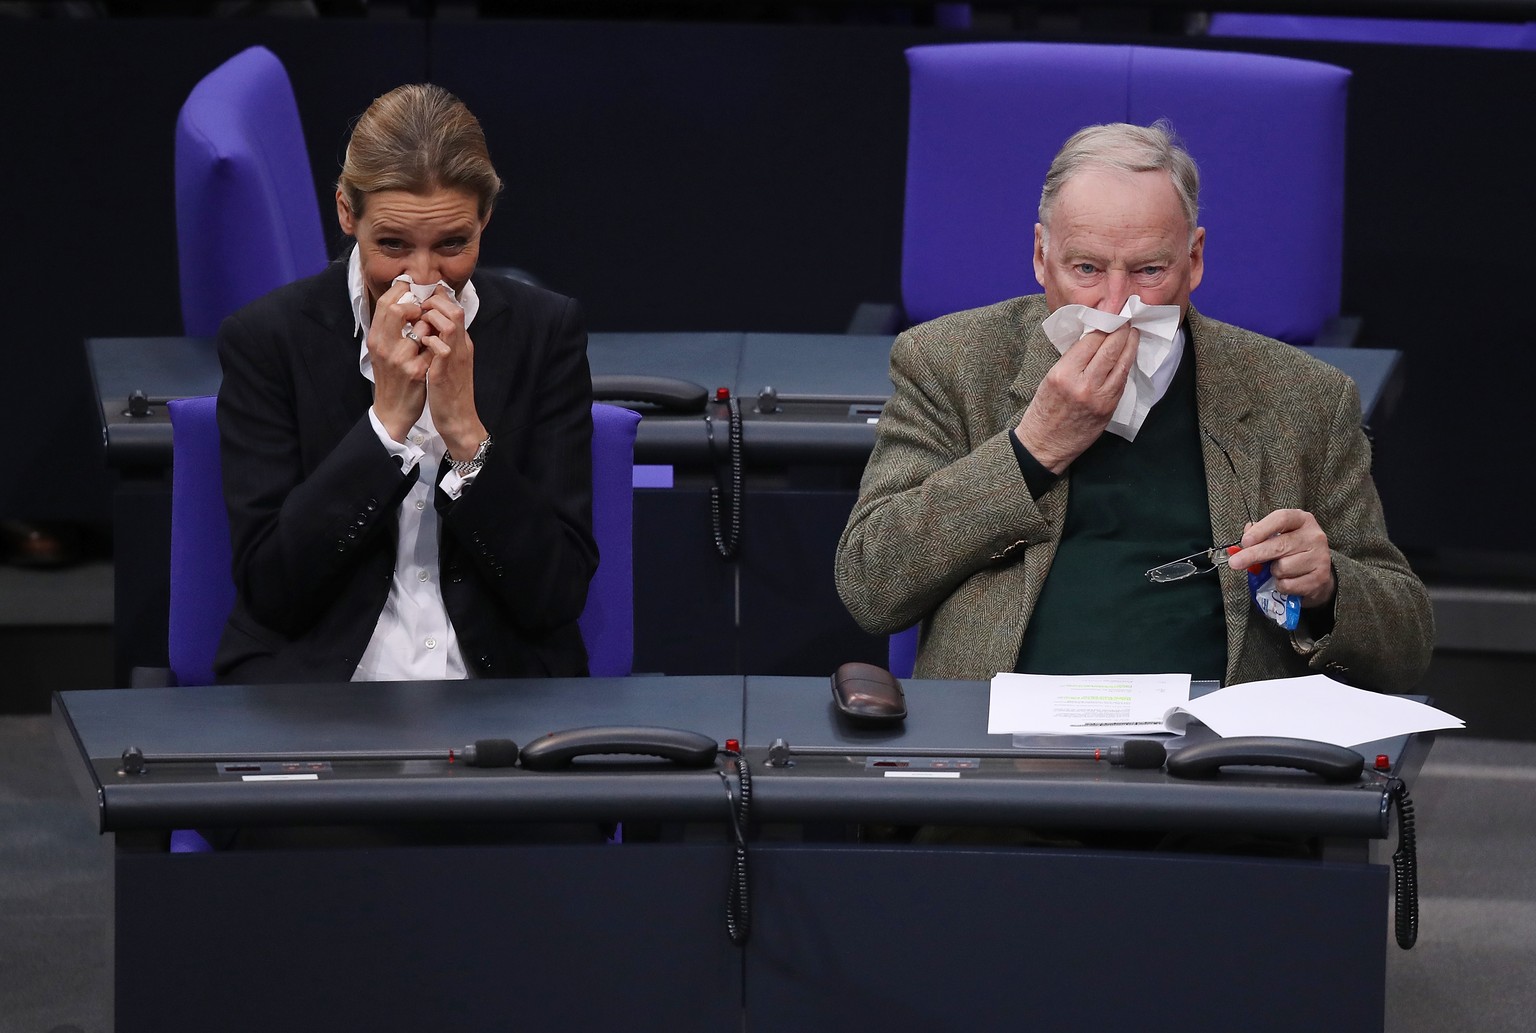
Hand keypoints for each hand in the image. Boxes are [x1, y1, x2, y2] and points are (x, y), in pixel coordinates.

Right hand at [368, 280, 429, 441]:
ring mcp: (399, 359)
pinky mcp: (416, 371)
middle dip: (415, 306)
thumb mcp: (383, 351)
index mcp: (375, 338)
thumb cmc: (391, 378)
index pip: (383, 303)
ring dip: (431, 327)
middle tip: (424, 312)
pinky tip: (437, 352)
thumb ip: (391, 328)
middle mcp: (383, 346)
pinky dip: (438, 346)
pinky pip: (433, 347)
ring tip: (432, 334)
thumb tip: (407, 302)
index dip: (402, 292)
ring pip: (420, 328)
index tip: (414, 293)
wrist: (392, 410)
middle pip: (396, 309)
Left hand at [415, 291, 486, 459]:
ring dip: (431, 319)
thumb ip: (444, 342)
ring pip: (450, 323)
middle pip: (455, 310)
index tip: (420, 301)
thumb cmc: (449, 390)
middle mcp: (462, 346)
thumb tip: (428, 325)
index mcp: (462, 343)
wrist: (458, 418)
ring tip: (417, 324)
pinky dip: (429, 341)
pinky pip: (441, 347)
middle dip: (434, 303)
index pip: (455, 309)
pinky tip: (419, 344)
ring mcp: (456, 358)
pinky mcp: (446, 371)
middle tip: (416, 308)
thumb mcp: (450, 361)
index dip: (437, 300)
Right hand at [1014, 324, 1138, 472]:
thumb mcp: (1051, 378)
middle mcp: (1083, 384)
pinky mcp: (1109, 408)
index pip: (1091, 341)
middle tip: (1128, 319)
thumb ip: (1073, 359)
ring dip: (1130, 345)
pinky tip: (1129, 355)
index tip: (1111, 315)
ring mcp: (1099, 397)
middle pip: (1109, 349)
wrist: (1045, 443)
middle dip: (1121, 331)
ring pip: (1121, 364)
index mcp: (1063, 373)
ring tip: (1134, 333)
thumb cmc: (1044, 410)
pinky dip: (1126, 365)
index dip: (1104, 325)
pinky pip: (1121, 381)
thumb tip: (1095, 338)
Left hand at [1227, 509, 1336, 607]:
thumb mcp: (1278, 536)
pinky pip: (1287, 584)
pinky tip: (1287, 580)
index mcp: (1302, 520)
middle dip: (1253, 555)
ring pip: (1282, 567)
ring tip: (1279, 570)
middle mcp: (1314, 536)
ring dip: (1273, 572)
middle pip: (1278, 546)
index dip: (1261, 530)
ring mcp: (1320, 557)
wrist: (1316, 574)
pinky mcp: (1320, 578)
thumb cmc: (1291, 551)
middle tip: (1234, 563)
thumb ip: (1260, 534)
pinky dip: (1280, 585)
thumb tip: (1245, 536)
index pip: (1281, 519)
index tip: (1244, 542)